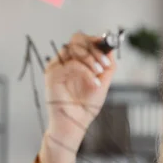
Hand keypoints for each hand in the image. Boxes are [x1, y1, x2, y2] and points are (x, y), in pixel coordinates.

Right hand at [44, 31, 116, 149]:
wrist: (76, 124)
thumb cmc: (86, 106)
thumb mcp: (103, 82)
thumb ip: (107, 66)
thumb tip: (110, 49)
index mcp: (75, 60)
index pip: (83, 40)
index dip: (96, 40)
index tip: (108, 45)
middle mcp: (65, 61)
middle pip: (77, 39)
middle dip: (95, 49)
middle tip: (105, 64)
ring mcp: (57, 66)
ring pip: (73, 48)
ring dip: (91, 59)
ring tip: (99, 73)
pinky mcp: (52, 75)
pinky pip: (71, 64)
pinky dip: (86, 72)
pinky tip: (94, 83)